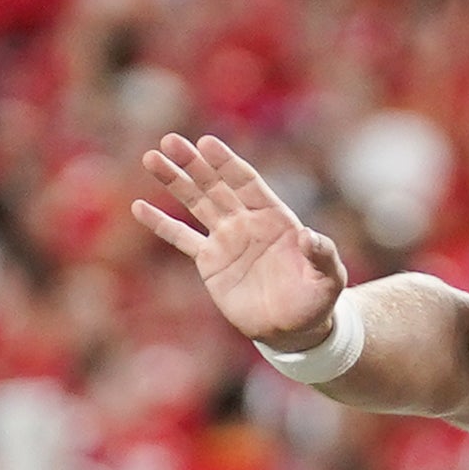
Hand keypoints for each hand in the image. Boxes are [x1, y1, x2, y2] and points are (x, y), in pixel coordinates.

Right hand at [134, 134, 348, 348]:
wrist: (294, 328)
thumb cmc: (316, 299)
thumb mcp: (328, 278)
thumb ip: (323, 255)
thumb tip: (310, 237)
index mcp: (274, 217)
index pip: (247, 183)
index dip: (227, 163)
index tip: (207, 143)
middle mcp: (246, 222)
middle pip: (216, 186)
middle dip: (194, 164)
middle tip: (170, 141)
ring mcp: (226, 239)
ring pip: (196, 203)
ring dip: (175, 181)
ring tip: (151, 158)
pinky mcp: (210, 262)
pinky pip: (182, 238)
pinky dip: (161, 224)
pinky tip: (139, 207)